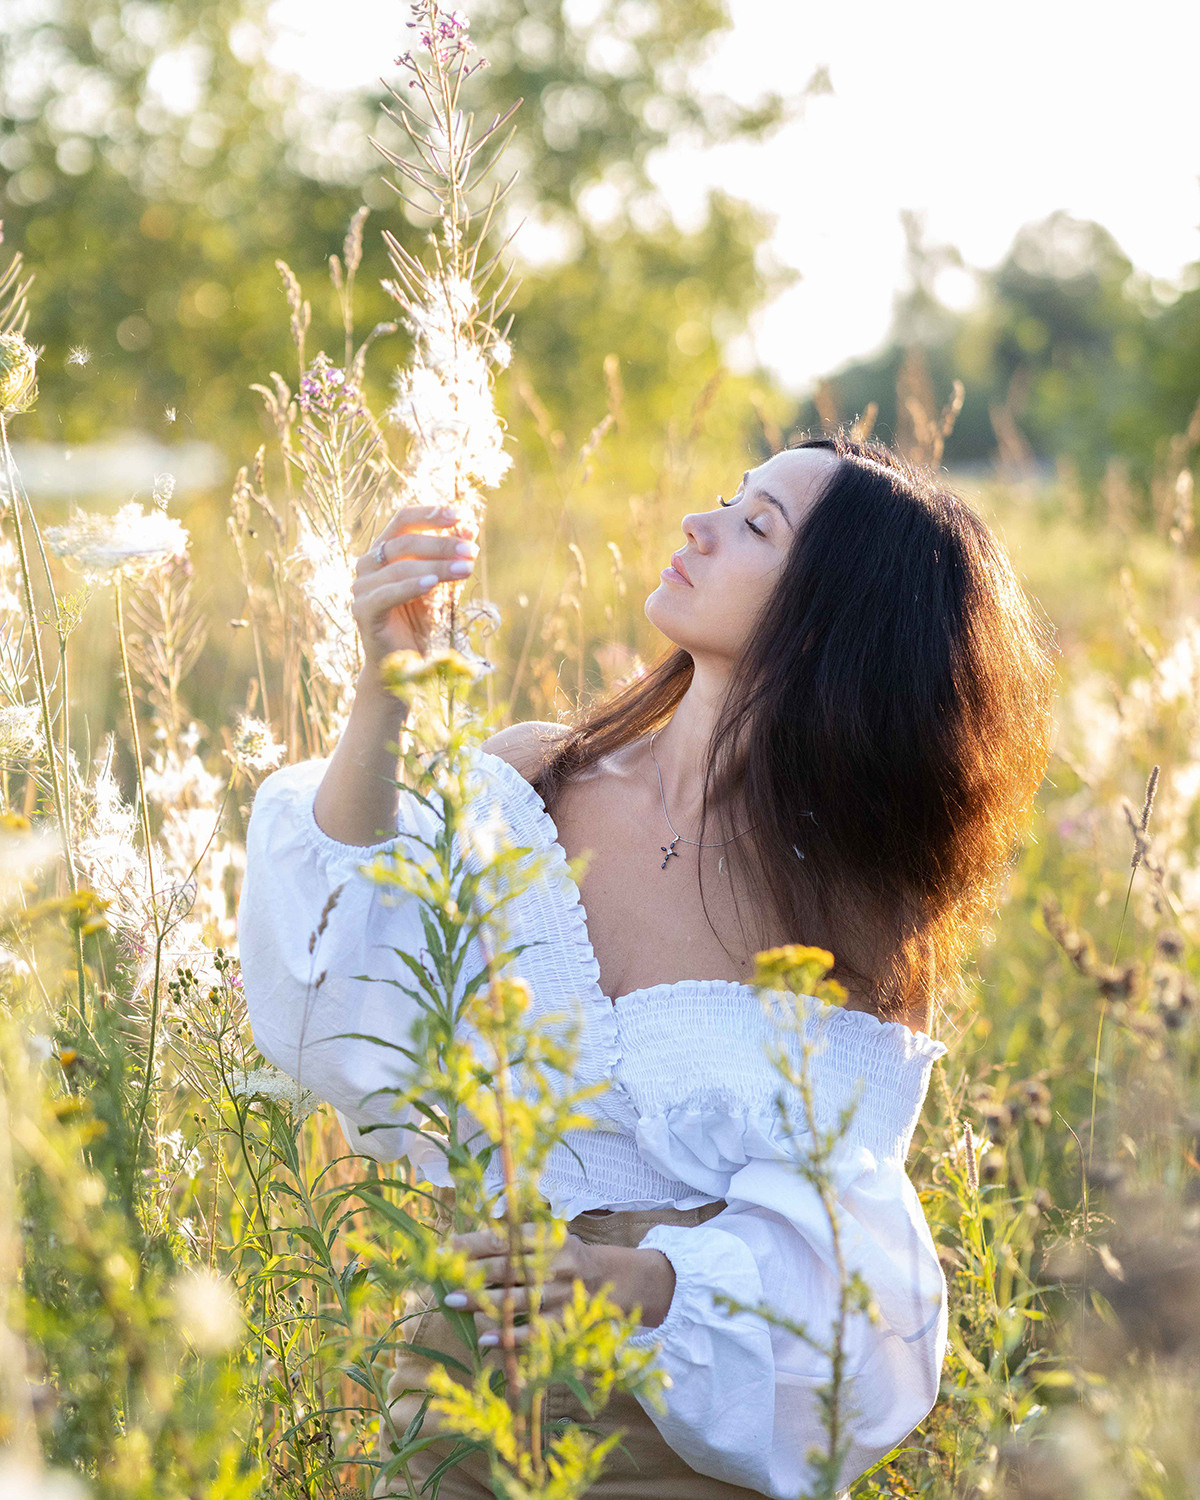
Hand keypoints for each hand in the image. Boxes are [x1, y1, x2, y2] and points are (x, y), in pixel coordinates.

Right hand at [352, 502, 478, 667]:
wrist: (405, 663)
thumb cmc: (421, 620)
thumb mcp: (441, 583)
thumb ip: (451, 556)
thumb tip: (470, 527)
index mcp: (384, 551)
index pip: (403, 520)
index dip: (431, 514)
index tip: (461, 514)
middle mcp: (368, 564)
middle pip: (405, 541)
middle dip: (442, 544)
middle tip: (471, 551)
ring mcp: (362, 587)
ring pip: (401, 566)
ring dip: (437, 564)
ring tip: (466, 568)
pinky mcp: (363, 611)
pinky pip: (387, 593)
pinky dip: (411, 586)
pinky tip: (433, 583)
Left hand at [445, 1221, 675, 1346]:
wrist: (614, 1281)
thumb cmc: (568, 1256)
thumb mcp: (549, 1236)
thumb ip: (517, 1234)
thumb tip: (474, 1231)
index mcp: (548, 1238)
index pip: (505, 1239)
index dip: (473, 1243)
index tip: (445, 1247)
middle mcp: (555, 1264)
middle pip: (507, 1268)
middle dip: (472, 1272)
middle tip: (443, 1277)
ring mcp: (562, 1295)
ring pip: (517, 1300)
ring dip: (482, 1302)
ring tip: (453, 1302)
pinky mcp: (566, 1323)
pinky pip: (534, 1333)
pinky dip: (509, 1337)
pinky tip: (485, 1340)